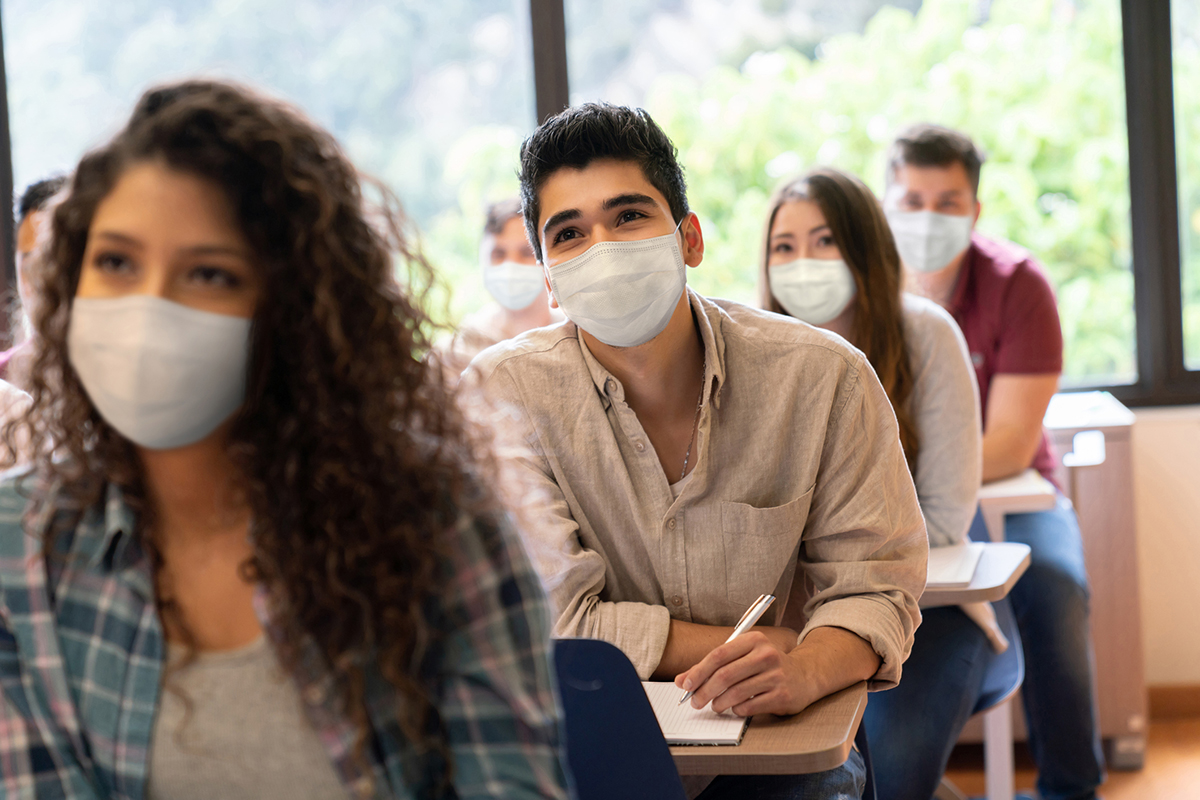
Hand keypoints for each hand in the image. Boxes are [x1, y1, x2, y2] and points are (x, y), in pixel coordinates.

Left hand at [673, 631, 814, 716]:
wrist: (804, 676)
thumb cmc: (766, 666)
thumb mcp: (743, 657)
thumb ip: (713, 667)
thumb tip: (682, 681)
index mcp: (754, 639)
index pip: (719, 654)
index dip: (699, 671)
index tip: (686, 685)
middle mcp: (766, 654)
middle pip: (725, 675)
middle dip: (705, 691)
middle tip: (695, 701)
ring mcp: (776, 675)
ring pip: (736, 693)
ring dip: (719, 703)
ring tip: (715, 706)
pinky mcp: (782, 695)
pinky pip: (750, 706)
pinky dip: (737, 710)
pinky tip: (735, 708)